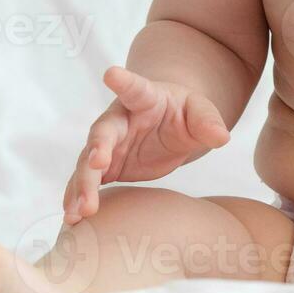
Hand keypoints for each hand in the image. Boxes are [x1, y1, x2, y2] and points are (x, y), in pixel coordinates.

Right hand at [62, 66, 229, 223]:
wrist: (168, 124)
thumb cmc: (183, 112)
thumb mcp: (200, 111)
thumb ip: (208, 121)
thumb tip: (222, 137)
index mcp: (143, 98)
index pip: (134, 88)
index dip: (124, 81)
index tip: (111, 73)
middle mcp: (118, 120)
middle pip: (103, 133)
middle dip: (97, 150)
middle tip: (96, 167)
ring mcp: (107, 145)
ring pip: (88, 164)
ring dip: (81, 185)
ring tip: (77, 212)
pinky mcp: (104, 168)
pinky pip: (86, 183)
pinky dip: (76, 199)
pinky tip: (71, 219)